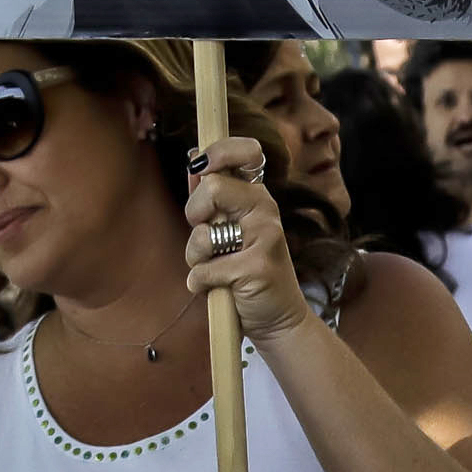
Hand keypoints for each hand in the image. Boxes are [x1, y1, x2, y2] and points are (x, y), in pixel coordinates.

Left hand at [182, 142, 309, 340]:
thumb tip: (193, 159)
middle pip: (211, 187)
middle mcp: (265, 211)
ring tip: (216, 268)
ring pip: (202, 234)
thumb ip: (212, 197)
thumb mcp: (229, 229)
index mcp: (257, 197)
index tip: (200, 165)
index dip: (217, 152)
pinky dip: (201, 283)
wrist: (278, 320)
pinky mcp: (257, 267)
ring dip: (196, 258)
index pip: (247, 151)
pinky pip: (204, 271)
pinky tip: (221, 289)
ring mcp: (265, 237)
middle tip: (207, 238)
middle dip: (194, 215)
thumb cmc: (246, 272)